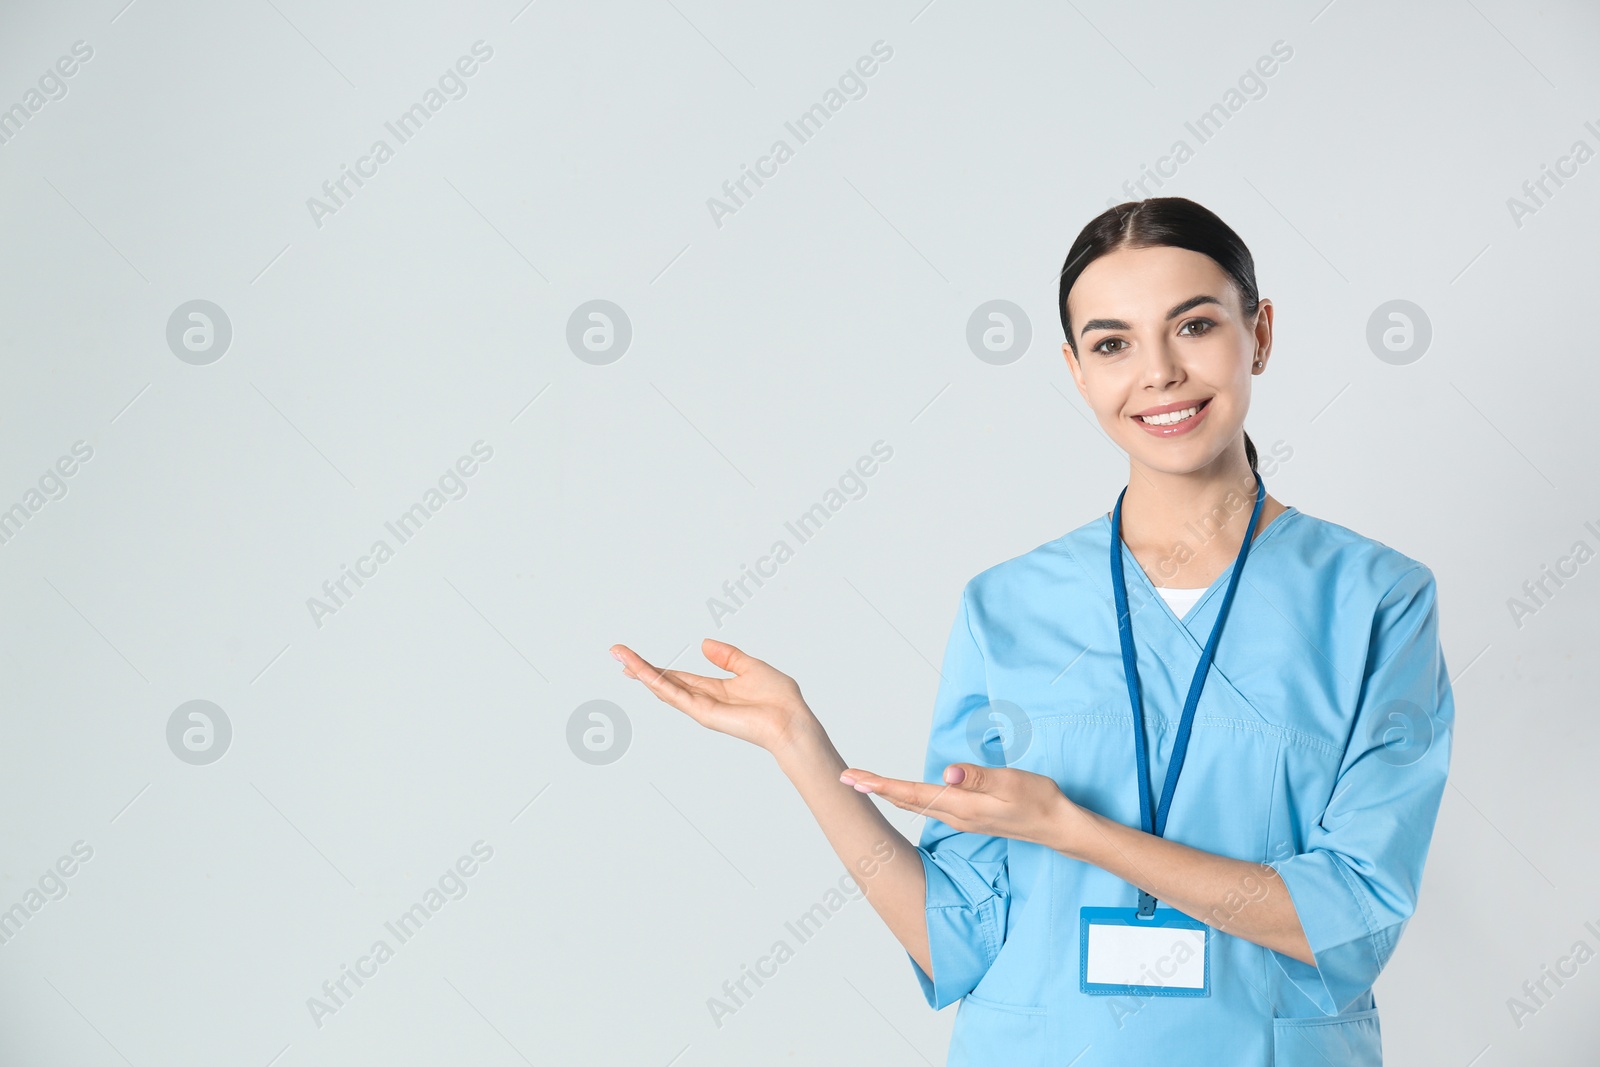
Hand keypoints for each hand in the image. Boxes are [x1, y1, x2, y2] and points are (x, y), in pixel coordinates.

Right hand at [610, 638, 817, 753]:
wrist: (790, 720)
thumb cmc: (779, 699)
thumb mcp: (751, 666)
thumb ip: (727, 656)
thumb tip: (704, 643)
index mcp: (715, 689)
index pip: (679, 676)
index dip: (657, 667)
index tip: (634, 657)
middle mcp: (704, 700)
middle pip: (664, 681)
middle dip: (640, 668)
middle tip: (616, 653)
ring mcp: (700, 708)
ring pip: (663, 686)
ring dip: (640, 670)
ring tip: (619, 655)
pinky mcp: (702, 712)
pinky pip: (674, 694)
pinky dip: (655, 681)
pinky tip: (639, 670)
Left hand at [837, 762, 1083, 850]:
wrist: (1057, 826)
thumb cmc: (1038, 800)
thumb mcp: (1012, 783)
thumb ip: (979, 778)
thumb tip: (948, 773)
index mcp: (961, 806)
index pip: (911, 793)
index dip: (880, 785)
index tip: (854, 777)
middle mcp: (955, 815)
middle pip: (905, 801)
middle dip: (874, 789)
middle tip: (845, 778)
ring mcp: (961, 819)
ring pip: (915, 805)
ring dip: (888, 794)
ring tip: (865, 784)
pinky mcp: (968, 818)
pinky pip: (928, 807)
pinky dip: (907, 798)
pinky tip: (902, 796)